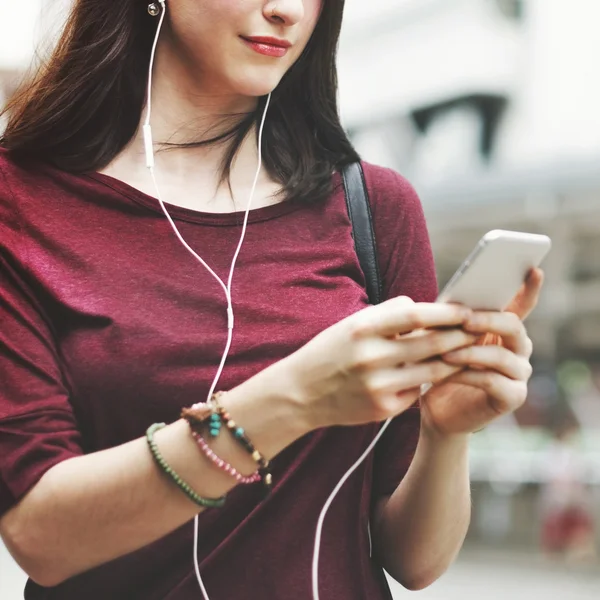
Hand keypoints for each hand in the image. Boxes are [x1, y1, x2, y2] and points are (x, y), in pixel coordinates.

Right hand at [281, 296, 476, 428]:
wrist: (301, 393)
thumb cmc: (329, 352)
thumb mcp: (350, 325)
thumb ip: (386, 316)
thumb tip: (423, 308)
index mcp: (362, 329)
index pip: (415, 316)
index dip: (445, 313)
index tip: (466, 310)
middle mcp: (372, 357)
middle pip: (431, 343)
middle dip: (459, 336)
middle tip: (478, 329)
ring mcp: (379, 385)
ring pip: (432, 370)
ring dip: (453, 359)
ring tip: (467, 350)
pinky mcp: (384, 408)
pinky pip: (417, 391)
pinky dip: (427, 380)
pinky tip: (433, 373)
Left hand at [420, 268, 544, 436]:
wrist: (437, 411)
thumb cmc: (439, 370)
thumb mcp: (441, 340)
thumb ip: (449, 322)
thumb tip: (446, 303)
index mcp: (503, 330)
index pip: (521, 305)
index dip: (529, 288)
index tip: (533, 269)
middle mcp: (518, 349)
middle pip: (513, 326)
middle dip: (487, 320)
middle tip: (464, 318)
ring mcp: (519, 373)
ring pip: (501, 356)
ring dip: (470, 352)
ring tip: (444, 353)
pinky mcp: (513, 397)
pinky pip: (492, 381)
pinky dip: (467, 375)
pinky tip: (446, 374)